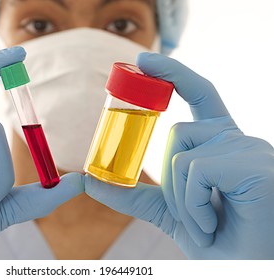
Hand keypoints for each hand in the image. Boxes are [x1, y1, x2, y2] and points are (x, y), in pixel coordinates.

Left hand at [85, 53, 273, 258]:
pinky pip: (194, 171)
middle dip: (170, 182)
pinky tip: (212, 223)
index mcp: (220, 142)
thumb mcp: (167, 211)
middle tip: (190, 215)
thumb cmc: (215, 237)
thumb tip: (89, 179)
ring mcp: (247, 148)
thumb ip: (131, 194)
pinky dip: (191, 205)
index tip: (144, 60)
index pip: (198, 94)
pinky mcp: (251, 163)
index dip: (173, 74)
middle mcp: (236, 138)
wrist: (245, 268)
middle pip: (176, 132)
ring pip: (180, 154)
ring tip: (204, 223)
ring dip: (180, 199)